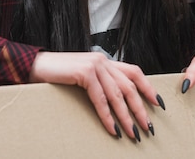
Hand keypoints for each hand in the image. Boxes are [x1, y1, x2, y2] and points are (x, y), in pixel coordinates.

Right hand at [29, 51, 164, 140]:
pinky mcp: (84, 72)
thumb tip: (118, 102)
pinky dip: (107, 116)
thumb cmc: (59, 75)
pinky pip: (100, 99)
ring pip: (117, 95)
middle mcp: (103, 60)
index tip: (158, 104)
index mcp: (105, 61)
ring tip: (133, 133)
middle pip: (129, 86)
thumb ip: (101, 83)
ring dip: (127, 117)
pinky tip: (113, 129)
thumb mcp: (85, 77)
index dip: (148, 87)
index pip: (134, 72)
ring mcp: (94, 65)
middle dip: (140, 109)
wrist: (36, 66)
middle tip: (148, 128)